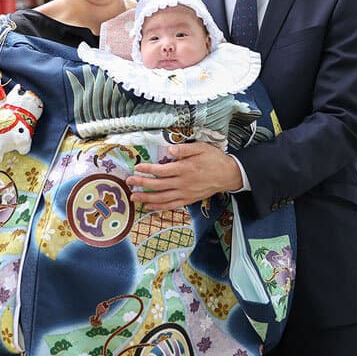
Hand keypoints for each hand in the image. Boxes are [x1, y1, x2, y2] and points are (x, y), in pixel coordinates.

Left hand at [127, 141, 241, 208]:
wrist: (228, 175)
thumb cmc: (214, 159)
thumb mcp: (202, 148)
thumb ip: (185, 149)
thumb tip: (170, 149)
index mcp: (185, 169)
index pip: (162, 170)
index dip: (148, 169)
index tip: (137, 168)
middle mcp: (183, 183)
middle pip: (158, 185)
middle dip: (141, 184)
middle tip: (128, 182)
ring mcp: (185, 193)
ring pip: (162, 198)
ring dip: (146, 198)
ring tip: (133, 197)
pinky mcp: (188, 200)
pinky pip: (171, 206)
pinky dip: (159, 207)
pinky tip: (149, 206)